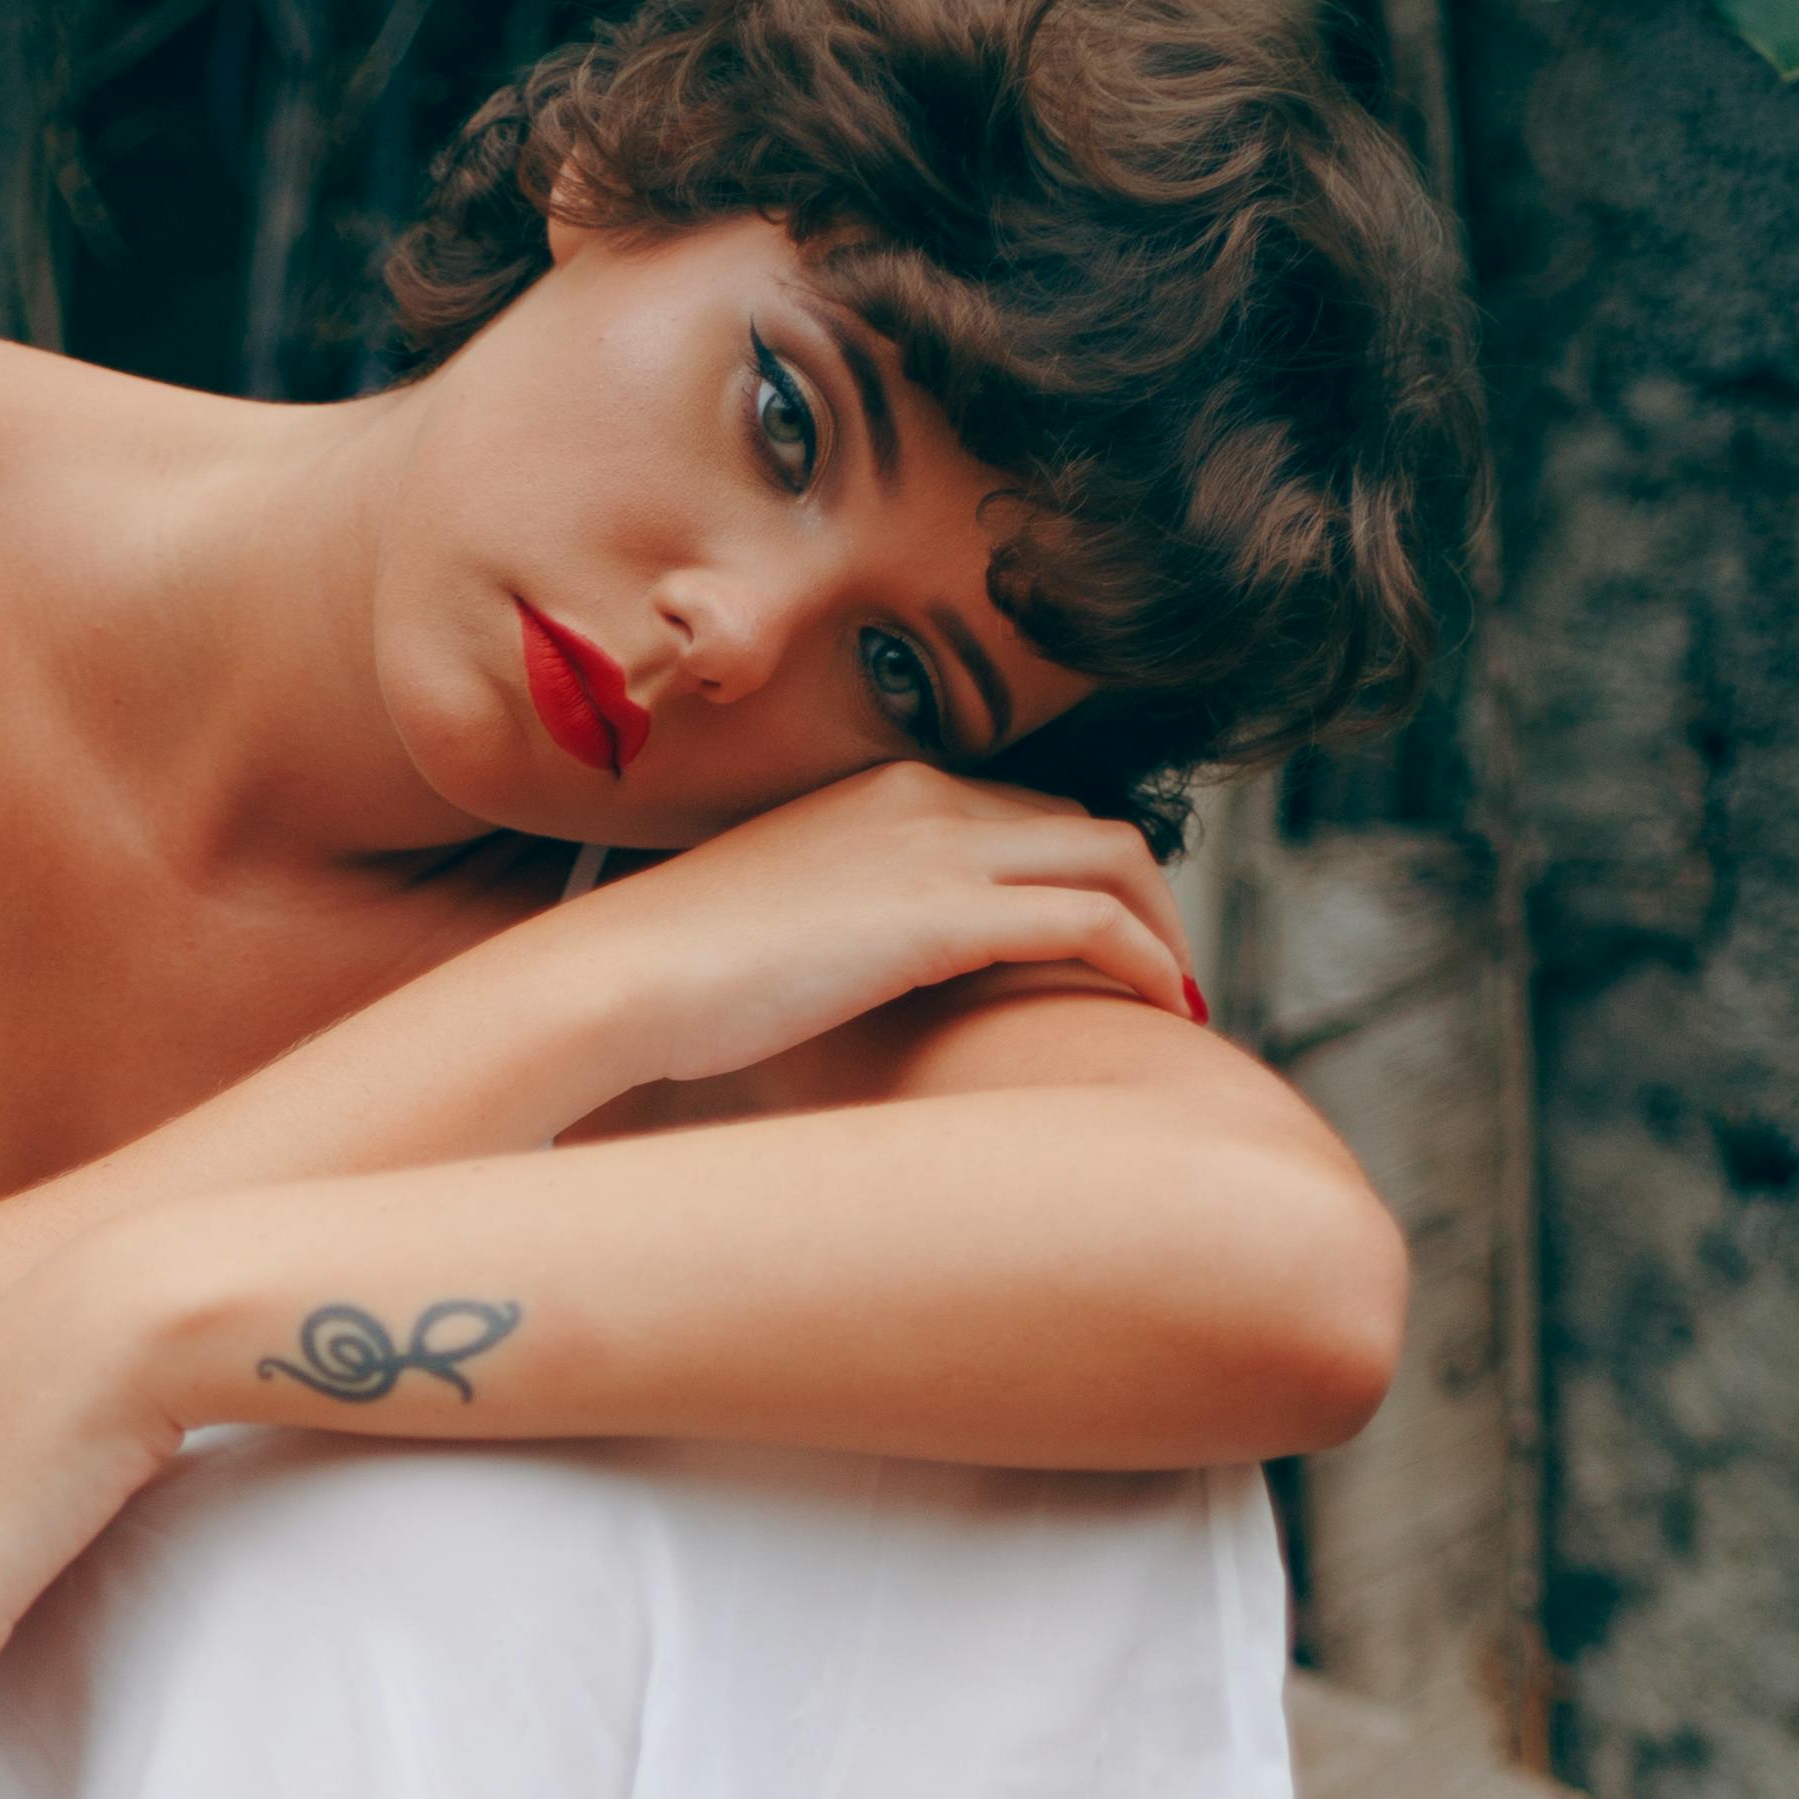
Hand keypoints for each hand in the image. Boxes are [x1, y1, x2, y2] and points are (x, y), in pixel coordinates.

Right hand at [603, 759, 1195, 1088]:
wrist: (618, 977)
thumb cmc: (668, 973)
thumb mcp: (771, 922)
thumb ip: (836, 923)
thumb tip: (855, 977)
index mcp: (881, 789)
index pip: (1021, 810)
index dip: (1078, 873)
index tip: (1100, 942)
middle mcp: (922, 797)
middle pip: (1087, 824)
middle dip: (1144, 896)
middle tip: (1162, 970)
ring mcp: (937, 851)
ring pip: (1113, 858)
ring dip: (1164, 927)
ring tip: (1180, 996)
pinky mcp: (943, 917)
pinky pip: (1089, 922)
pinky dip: (1144, 960)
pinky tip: (1165, 1010)